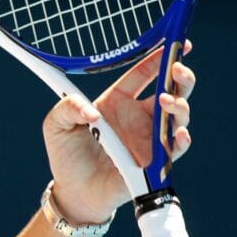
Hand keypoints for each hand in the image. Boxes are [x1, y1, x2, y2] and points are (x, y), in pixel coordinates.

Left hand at [42, 42, 196, 221]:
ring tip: (166, 101)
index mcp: (118, 102)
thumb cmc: (67, 155)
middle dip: (181, 76)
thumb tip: (91, 111)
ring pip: (178, 115)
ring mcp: (150, 138)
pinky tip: (178, 133)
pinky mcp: (155, 162)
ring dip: (179, 105)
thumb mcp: (56, 124)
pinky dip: (181, 139)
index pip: (144, 73)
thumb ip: (67, 106)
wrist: (74, 192)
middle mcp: (140, 117)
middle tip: (178, 68)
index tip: (175, 44)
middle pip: (171, 89)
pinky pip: (176, 148)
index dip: (160, 57)